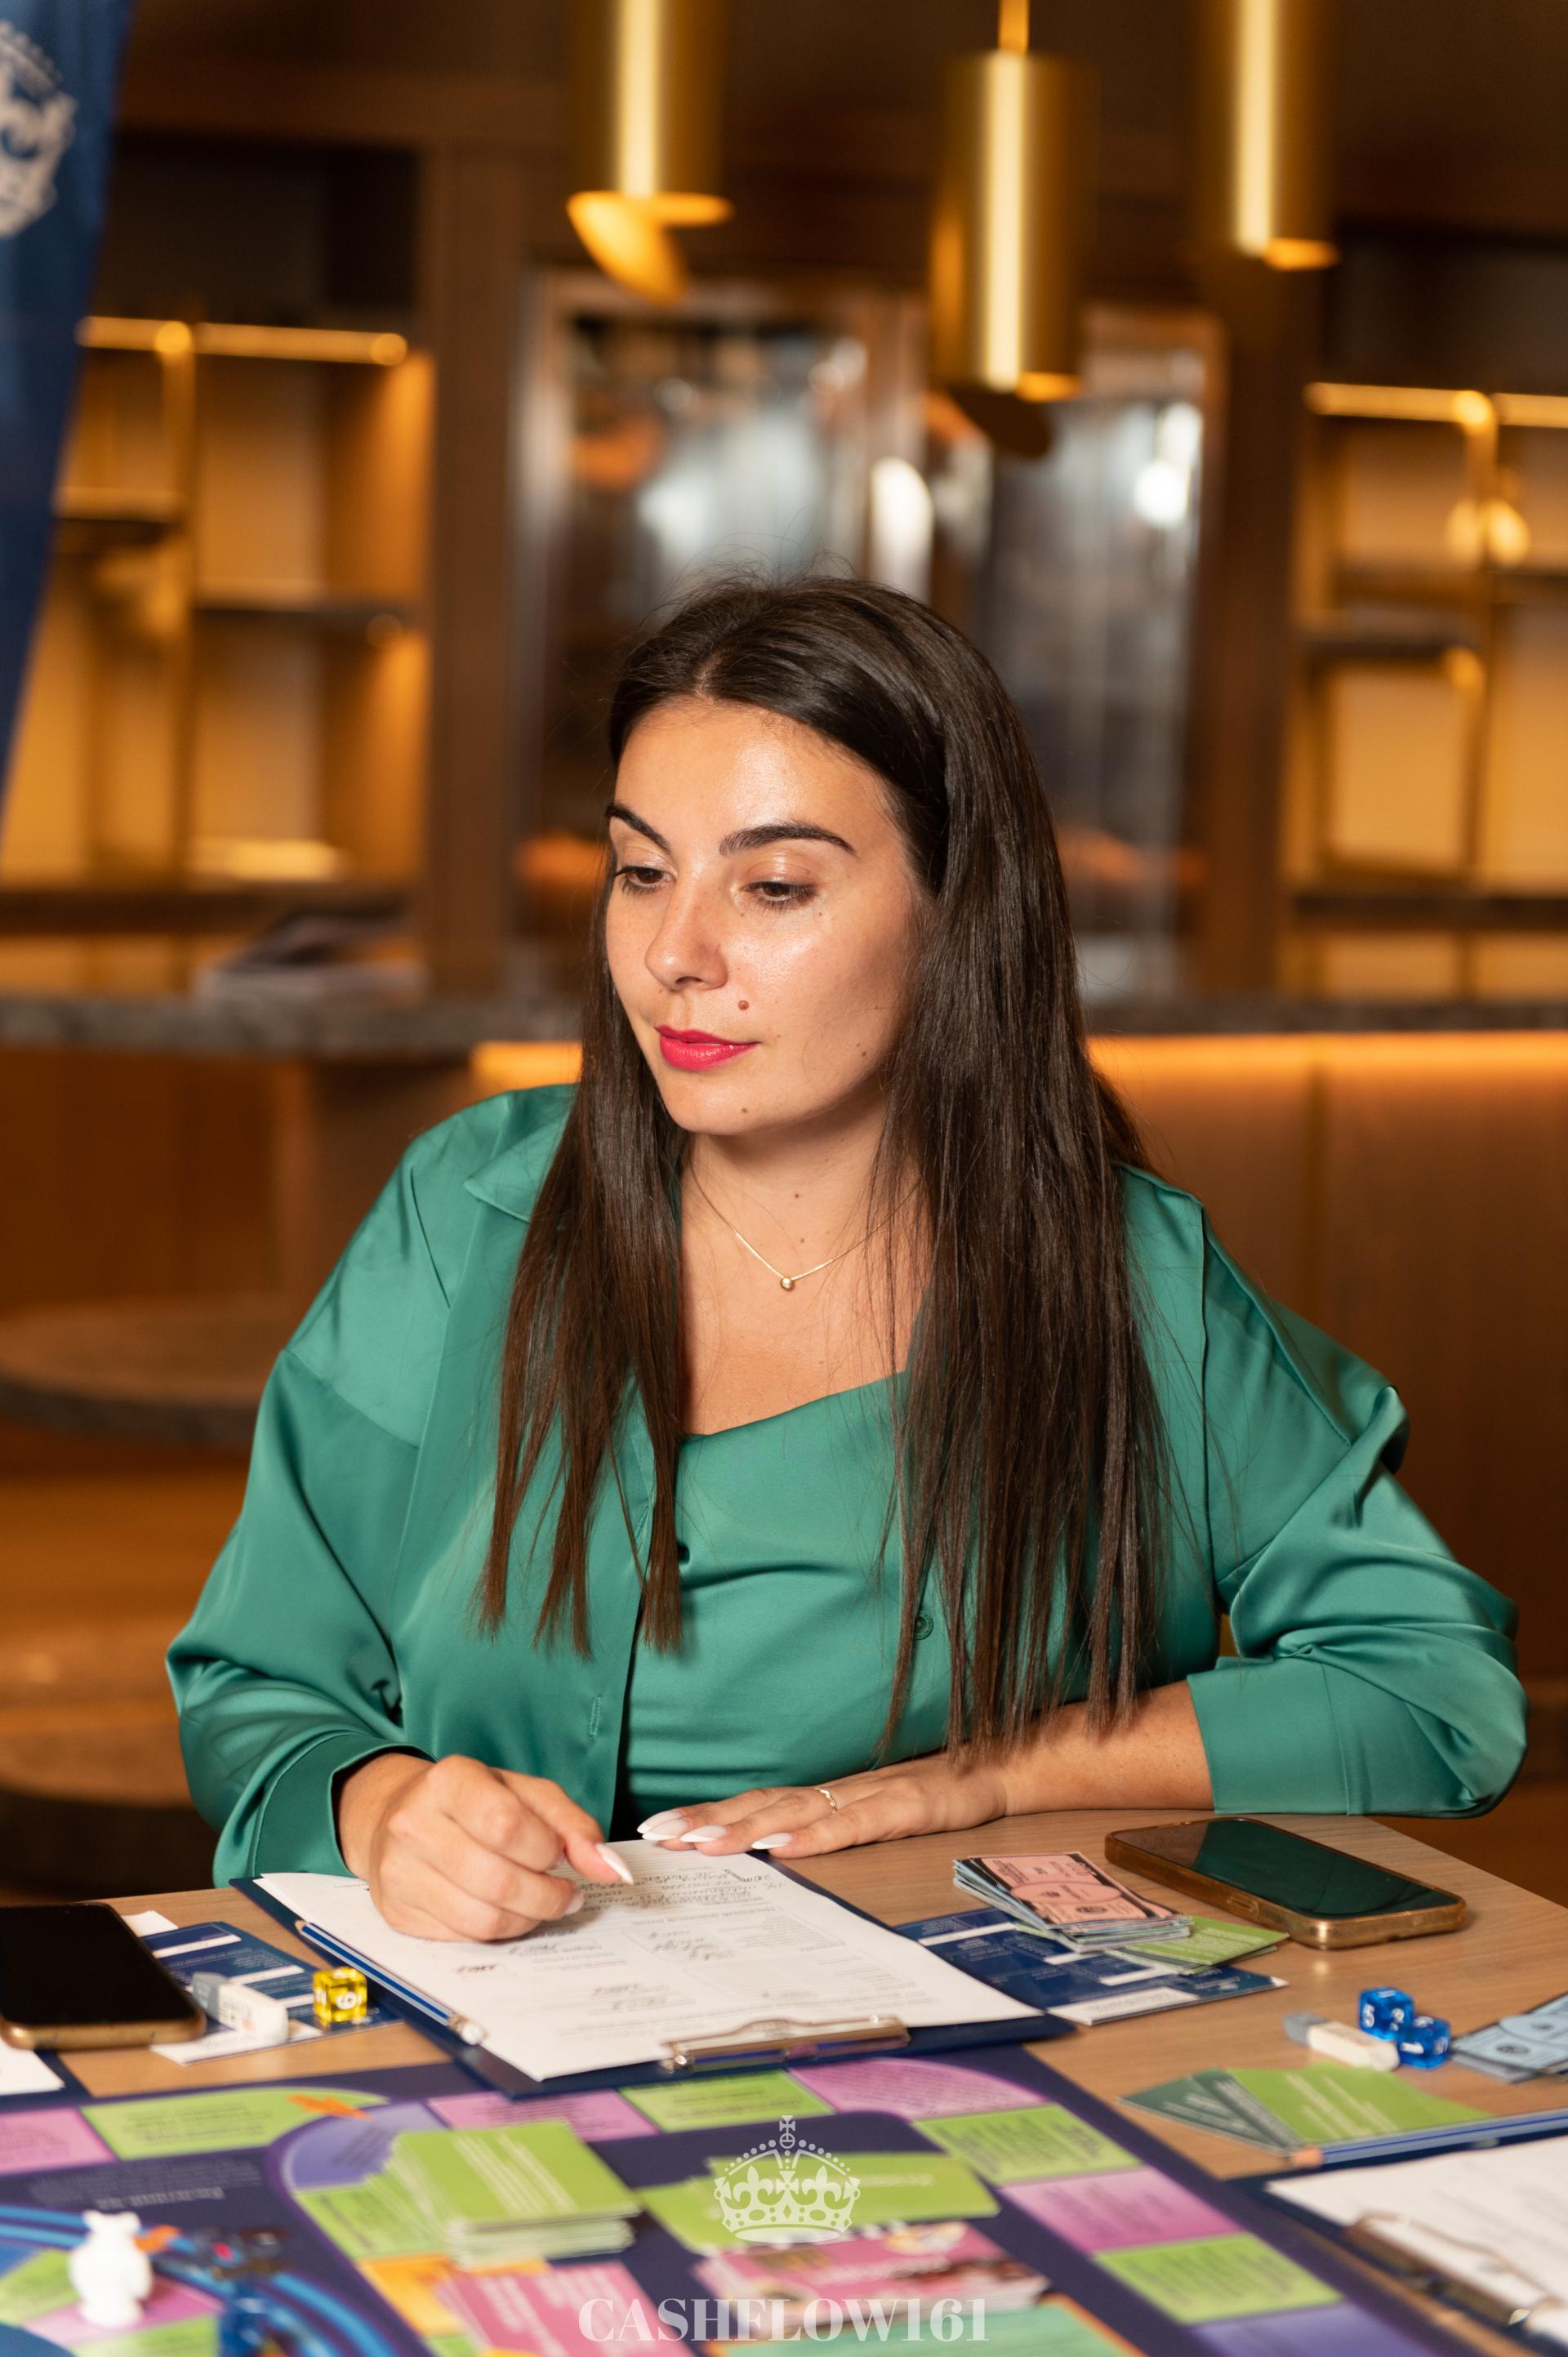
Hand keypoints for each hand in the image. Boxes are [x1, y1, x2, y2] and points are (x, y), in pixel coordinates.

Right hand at [336, 1752, 631, 1939]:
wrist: (400, 1816)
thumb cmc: (474, 1803)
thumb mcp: (527, 1795)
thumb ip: (574, 1826)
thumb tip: (611, 1869)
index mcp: (450, 1781)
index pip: (508, 1825)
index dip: (546, 1849)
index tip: (560, 1855)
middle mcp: (415, 1824)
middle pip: (499, 1880)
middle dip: (548, 1895)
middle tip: (566, 1893)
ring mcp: (400, 1870)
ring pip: (483, 1919)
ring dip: (528, 1918)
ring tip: (540, 1902)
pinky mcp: (397, 1911)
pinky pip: (463, 1938)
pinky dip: (497, 1931)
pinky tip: (505, 1910)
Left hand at [635, 1752, 1013, 1861]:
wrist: (1007, 1761)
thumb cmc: (942, 1792)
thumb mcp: (879, 1814)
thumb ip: (834, 1828)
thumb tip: (778, 1853)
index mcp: (830, 1795)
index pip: (757, 1804)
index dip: (707, 1815)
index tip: (657, 1829)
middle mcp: (842, 1789)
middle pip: (764, 1803)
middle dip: (707, 1820)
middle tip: (658, 1837)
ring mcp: (874, 1793)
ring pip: (799, 1811)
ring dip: (746, 1827)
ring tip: (702, 1844)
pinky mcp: (909, 1804)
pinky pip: (856, 1823)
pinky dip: (817, 1836)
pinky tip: (785, 1847)